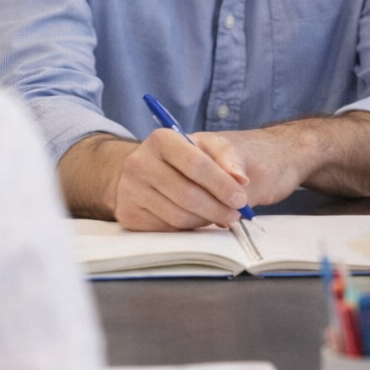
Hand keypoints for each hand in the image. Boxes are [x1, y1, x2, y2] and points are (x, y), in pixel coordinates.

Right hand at [114, 128, 254, 230]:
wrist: (150, 168)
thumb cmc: (186, 157)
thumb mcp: (209, 146)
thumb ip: (228, 157)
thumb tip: (241, 179)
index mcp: (160, 139)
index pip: (196, 164)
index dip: (222, 185)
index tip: (241, 198)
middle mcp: (139, 163)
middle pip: (187, 194)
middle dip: (217, 208)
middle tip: (235, 214)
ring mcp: (130, 190)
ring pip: (178, 216)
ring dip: (205, 220)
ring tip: (218, 215)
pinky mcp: (128, 214)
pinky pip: (167, 230)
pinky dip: (188, 228)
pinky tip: (197, 218)